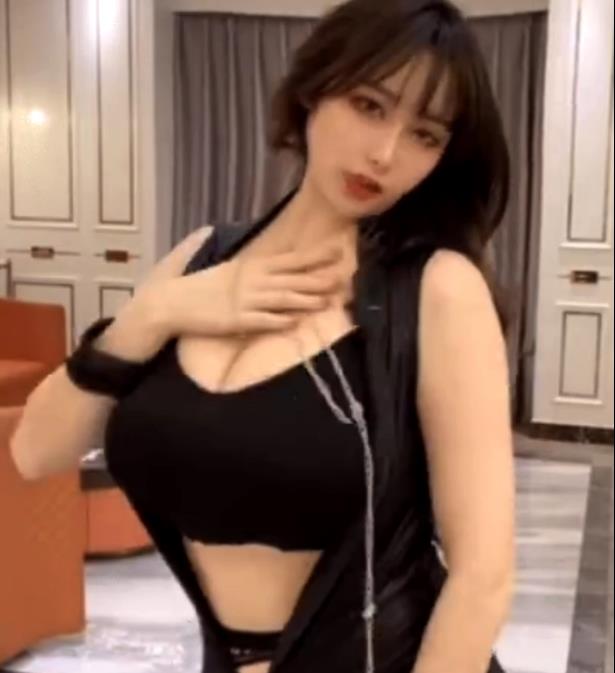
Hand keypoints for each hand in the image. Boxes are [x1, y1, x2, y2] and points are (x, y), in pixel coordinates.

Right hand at [157, 243, 343, 337]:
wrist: (171, 301)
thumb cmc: (200, 286)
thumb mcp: (228, 268)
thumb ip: (250, 264)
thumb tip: (269, 260)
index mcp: (251, 266)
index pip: (289, 259)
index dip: (314, 256)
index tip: (336, 251)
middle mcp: (252, 281)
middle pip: (291, 278)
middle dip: (318, 277)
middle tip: (343, 275)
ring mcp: (244, 301)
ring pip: (281, 299)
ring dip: (305, 300)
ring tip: (326, 300)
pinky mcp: (236, 321)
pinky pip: (261, 321)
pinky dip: (278, 321)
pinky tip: (295, 322)